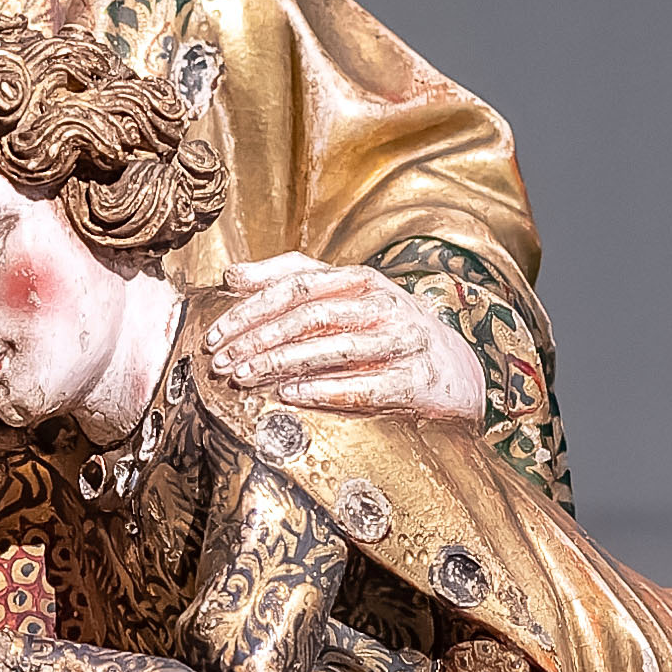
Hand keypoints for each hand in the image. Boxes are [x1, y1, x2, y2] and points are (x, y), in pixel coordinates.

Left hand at [200, 256, 484, 419]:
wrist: (456, 371)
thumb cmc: (386, 332)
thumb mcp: (346, 297)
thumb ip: (290, 280)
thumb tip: (232, 276)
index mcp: (361, 280)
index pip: (296, 284)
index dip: (251, 308)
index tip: (215, 334)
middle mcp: (383, 305)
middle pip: (310, 314)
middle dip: (259, 338)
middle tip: (222, 362)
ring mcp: (402, 341)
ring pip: (333, 348)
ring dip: (282, 363)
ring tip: (245, 378)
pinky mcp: (416, 380)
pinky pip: (365, 385)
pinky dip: (325, 389)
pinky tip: (290, 395)